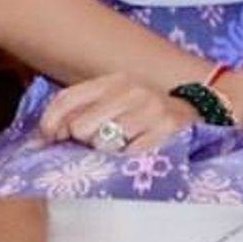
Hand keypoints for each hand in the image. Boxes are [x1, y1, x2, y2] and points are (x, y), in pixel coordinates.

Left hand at [38, 72, 201, 157]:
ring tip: (120, 148)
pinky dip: (127, 161)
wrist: (200, 112)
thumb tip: (42, 138)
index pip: (67, 99)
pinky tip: (135, 155)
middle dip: (81, 142)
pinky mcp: (166, 131)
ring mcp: (150, 110)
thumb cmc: (147, 112)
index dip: (51, 123)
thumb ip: (82, 112)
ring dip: (106, 153)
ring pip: (103, 144)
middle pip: (80, 126)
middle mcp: (131, 90)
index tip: (48, 140)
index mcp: (113, 80)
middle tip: (96, 145)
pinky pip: (128, 156)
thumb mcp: (116, 101)